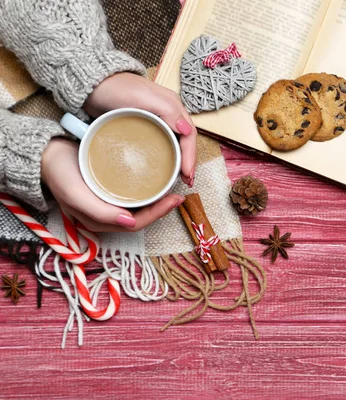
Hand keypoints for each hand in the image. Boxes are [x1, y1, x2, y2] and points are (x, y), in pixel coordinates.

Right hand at [41, 139, 184, 231]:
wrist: (44, 153)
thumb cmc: (59, 173)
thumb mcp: (75, 194)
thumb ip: (100, 212)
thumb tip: (130, 224)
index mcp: (98, 220)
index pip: (136, 224)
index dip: (158, 215)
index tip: (175, 199)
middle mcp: (105, 215)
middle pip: (140, 218)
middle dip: (161, 209)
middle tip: (178, 195)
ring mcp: (106, 203)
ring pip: (137, 208)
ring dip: (156, 202)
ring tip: (171, 189)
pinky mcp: (107, 190)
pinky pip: (132, 196)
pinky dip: (146, 192)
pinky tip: (156, 182)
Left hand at [83, 72, 196, 186]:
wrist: (91, 86)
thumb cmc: (115, 88)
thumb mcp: (143, 97)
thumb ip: (168, 111)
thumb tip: (188, 131)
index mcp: (172, 106)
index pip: (189, 134)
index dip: (191, 155)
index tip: (188, 174)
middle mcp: (168, 114)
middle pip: (184, 141)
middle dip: (188, 162)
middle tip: (187, 181)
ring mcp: (156, 121)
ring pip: (174, 144)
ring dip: (179, 162)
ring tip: (179, 179)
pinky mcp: (144, 127)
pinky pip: (160, 144)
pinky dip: (166, 157)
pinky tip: (162, 168)